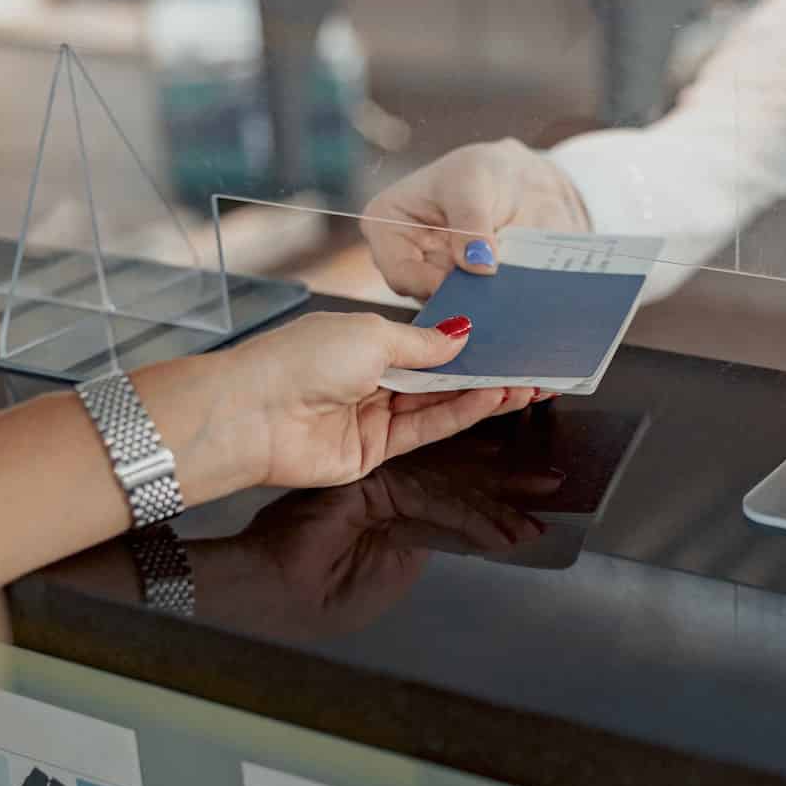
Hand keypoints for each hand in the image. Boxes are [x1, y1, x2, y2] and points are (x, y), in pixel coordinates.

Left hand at [146, 310, 541, 500]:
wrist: (253, 415)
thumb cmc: (299, 361)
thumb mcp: (370, 336)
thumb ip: (423, 343)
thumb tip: (463, 335)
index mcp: (362, 341)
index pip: (426, 344)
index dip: (468, 344)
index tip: (508, 340)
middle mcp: (370, 378)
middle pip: (438, 376)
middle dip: (485, 371)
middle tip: (531, 365)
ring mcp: (374, 415)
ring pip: (439, 404)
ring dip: (483, 394)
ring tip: (525, 384)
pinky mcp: (376, 450)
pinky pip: (426, 430)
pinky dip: (461, 414)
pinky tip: (492, 399)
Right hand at [193, 462, 560, 637]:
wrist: (276, 592)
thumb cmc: (321, 595)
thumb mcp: (391, 570)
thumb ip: (425, 539)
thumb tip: (466, 528)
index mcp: (396, 510)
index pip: (455, 499)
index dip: (495, 504)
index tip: (534, 514)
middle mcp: (393, 487)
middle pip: (460, 480)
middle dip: (510, 485)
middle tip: (553, 483)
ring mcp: (383, 478)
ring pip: (454, 483)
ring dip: (500, 500)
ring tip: (540, 505)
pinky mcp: (375, 480)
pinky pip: (435, 499)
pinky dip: (471, 520)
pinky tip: (502, 534)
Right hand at [364, 138, 592, 299]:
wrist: (520, 184)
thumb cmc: (483, 171)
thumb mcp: (472, 183)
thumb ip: (471, 221)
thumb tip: (479, 265)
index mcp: (387, 226)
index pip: (399, 272)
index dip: (429, 284)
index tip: (466, 281)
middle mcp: (406, 261)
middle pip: (423, 298)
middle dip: (457, 301)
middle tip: (489, 300)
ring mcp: (436, 281)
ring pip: (451, 310)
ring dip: (480, 307)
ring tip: (508, 300)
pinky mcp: (464, 295)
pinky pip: (477, 312)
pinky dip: (496, 309)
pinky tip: (517, 304)